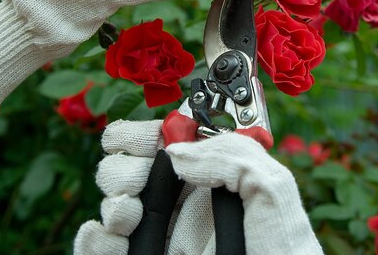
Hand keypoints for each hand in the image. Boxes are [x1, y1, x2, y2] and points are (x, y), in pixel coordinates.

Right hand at [74, 120, 323, 254]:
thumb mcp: (273, 190)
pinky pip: (100, 246)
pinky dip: (94, 239)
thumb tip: (179, 153)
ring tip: (128, 218)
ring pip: (111, 205)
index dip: (142, 134)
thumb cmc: (283, 251)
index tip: (138, 141)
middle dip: (122, 170)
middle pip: (128, 168)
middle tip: (136, 186)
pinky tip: (111, 239)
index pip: (163, 143)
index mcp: (209, 177)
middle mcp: (181, 204)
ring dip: (111, 203)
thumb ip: (233, 156)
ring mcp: (161, 236)